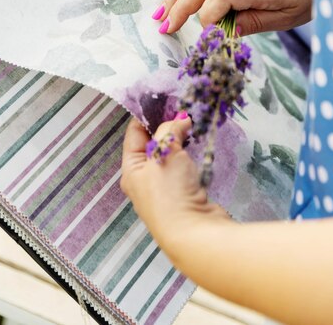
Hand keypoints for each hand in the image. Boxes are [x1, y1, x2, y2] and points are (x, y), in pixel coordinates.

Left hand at [121, 117, 226, 252]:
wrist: (195, 234)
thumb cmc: (170, 191)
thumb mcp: (165, 152)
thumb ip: (170, 130)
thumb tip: (180, 119)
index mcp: (131, 169)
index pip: (135, 132)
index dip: (148, 113)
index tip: (164, 97)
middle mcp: (144, 180)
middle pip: (153, 143)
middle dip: (168, 125)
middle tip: (184, 107)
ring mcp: (165, 189)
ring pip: (171, 155)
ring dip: (181, 140)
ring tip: (194, 122)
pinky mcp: (184, 195)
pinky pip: (185, 167)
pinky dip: (191, 155)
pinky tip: (200, 144)